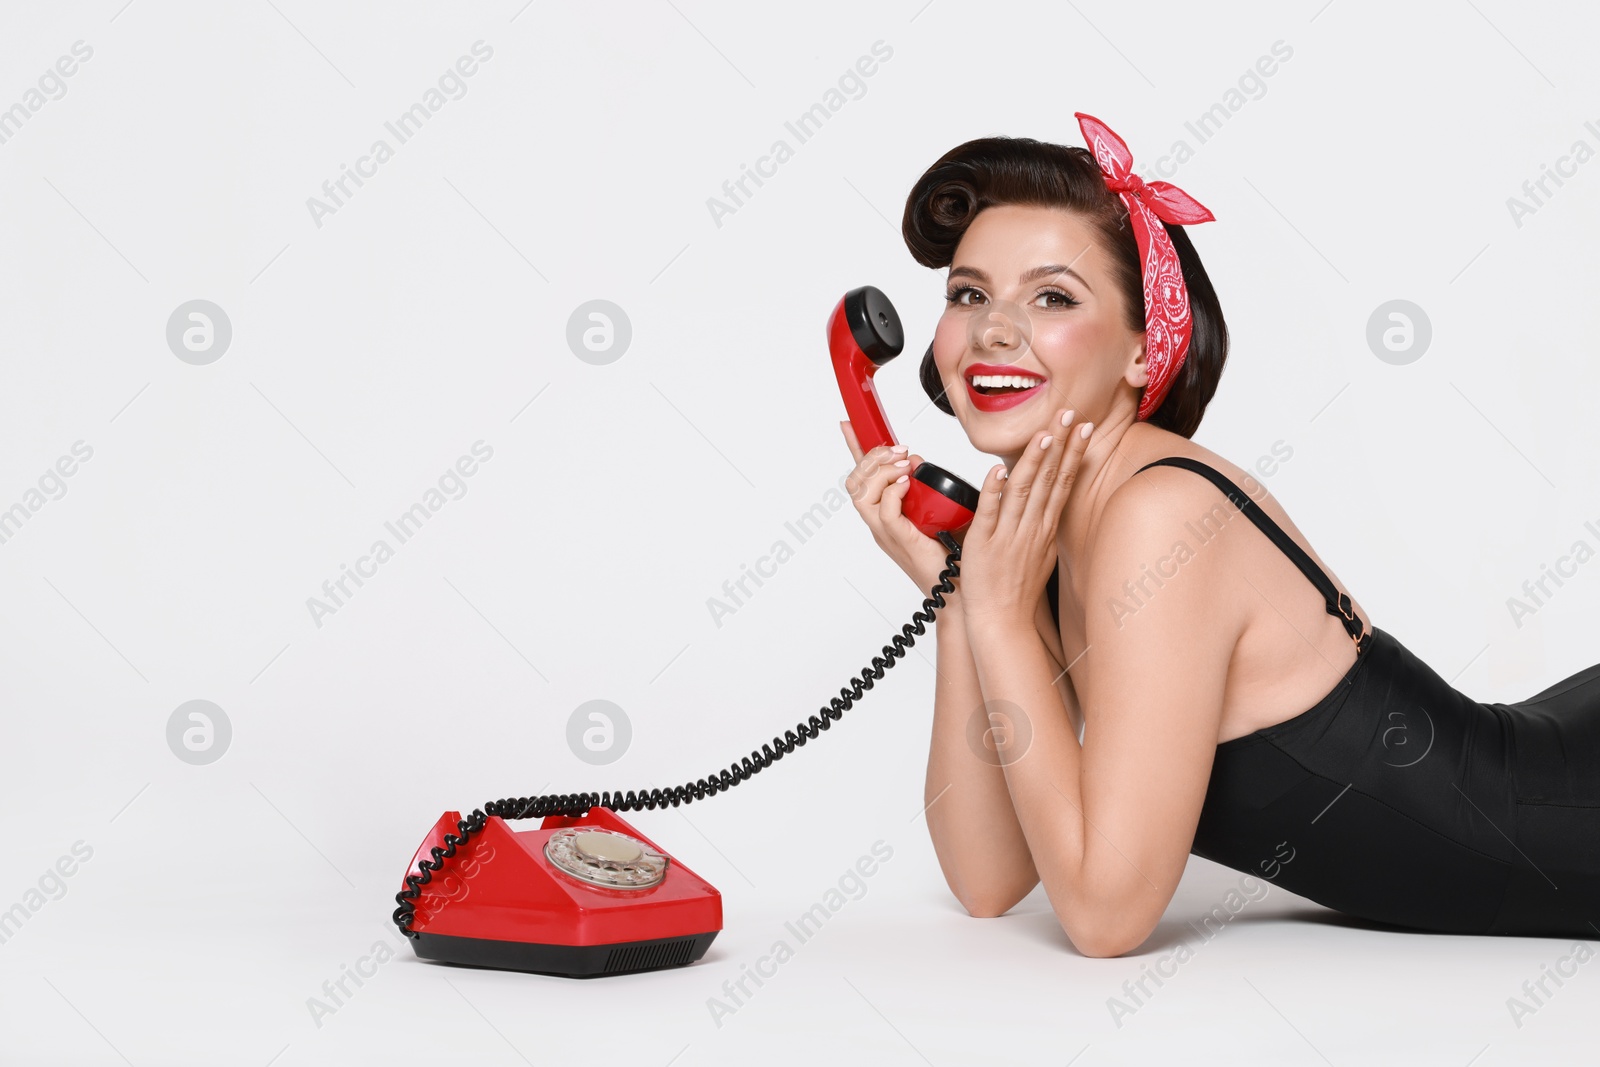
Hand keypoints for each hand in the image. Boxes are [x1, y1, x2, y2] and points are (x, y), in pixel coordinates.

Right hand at [840, 420, 962, 598]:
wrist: (957, 587)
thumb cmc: (949, 554)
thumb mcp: (936, 508)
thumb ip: (923, 484)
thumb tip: (915, 459)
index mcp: (885, 513)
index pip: (862, 477)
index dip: (854, 449)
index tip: (849, 424)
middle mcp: (879, 522)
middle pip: (855, 482)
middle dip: (874, 457)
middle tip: (900, 452)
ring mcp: (885, 532)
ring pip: (862, 494)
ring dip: (883, 472)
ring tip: (905, 467)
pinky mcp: (898, 540)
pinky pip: (884, 511)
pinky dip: (893, 492)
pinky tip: (908, 484)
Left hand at [958, 408, 1092, 625]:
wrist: (1003, 622)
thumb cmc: (1018, 590)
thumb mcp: (1040, 552)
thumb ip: (1041, 522)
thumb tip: (1046, 499)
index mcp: (1044, 528)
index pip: (1062, 482)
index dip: (1072, 453)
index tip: (1081, 427)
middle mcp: (1031, 528)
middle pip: (1049, 480)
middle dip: (1060, 445)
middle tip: (1069, 415)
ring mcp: (1008, 536)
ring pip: (1023, 491)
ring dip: (1033, 461)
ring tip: (1043, 434)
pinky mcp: (983, 545)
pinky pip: (989, 513)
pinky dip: (994, 491)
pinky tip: (998, 470)